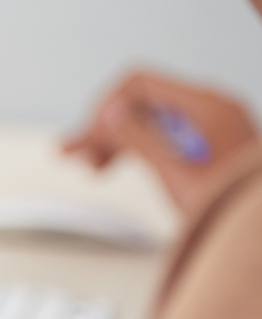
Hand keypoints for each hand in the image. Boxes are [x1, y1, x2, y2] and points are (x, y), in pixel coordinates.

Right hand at [63, 70, 259, 217]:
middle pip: (142, 102)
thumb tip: (111, 114)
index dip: (107, 108)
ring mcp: (211, 126)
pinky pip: (164, 135)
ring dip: (116, 139)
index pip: (139, 84)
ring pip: (150, 120)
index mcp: (207, 106)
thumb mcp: (176, 173)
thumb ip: (140, 138)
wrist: (259, 234)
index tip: (90, 139)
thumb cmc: (234, 208)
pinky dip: (137, 147)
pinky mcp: (209, 144)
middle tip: (73, 154)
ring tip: (90, 165)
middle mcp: (210, 109)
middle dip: (105, 126)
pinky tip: (116, 164)